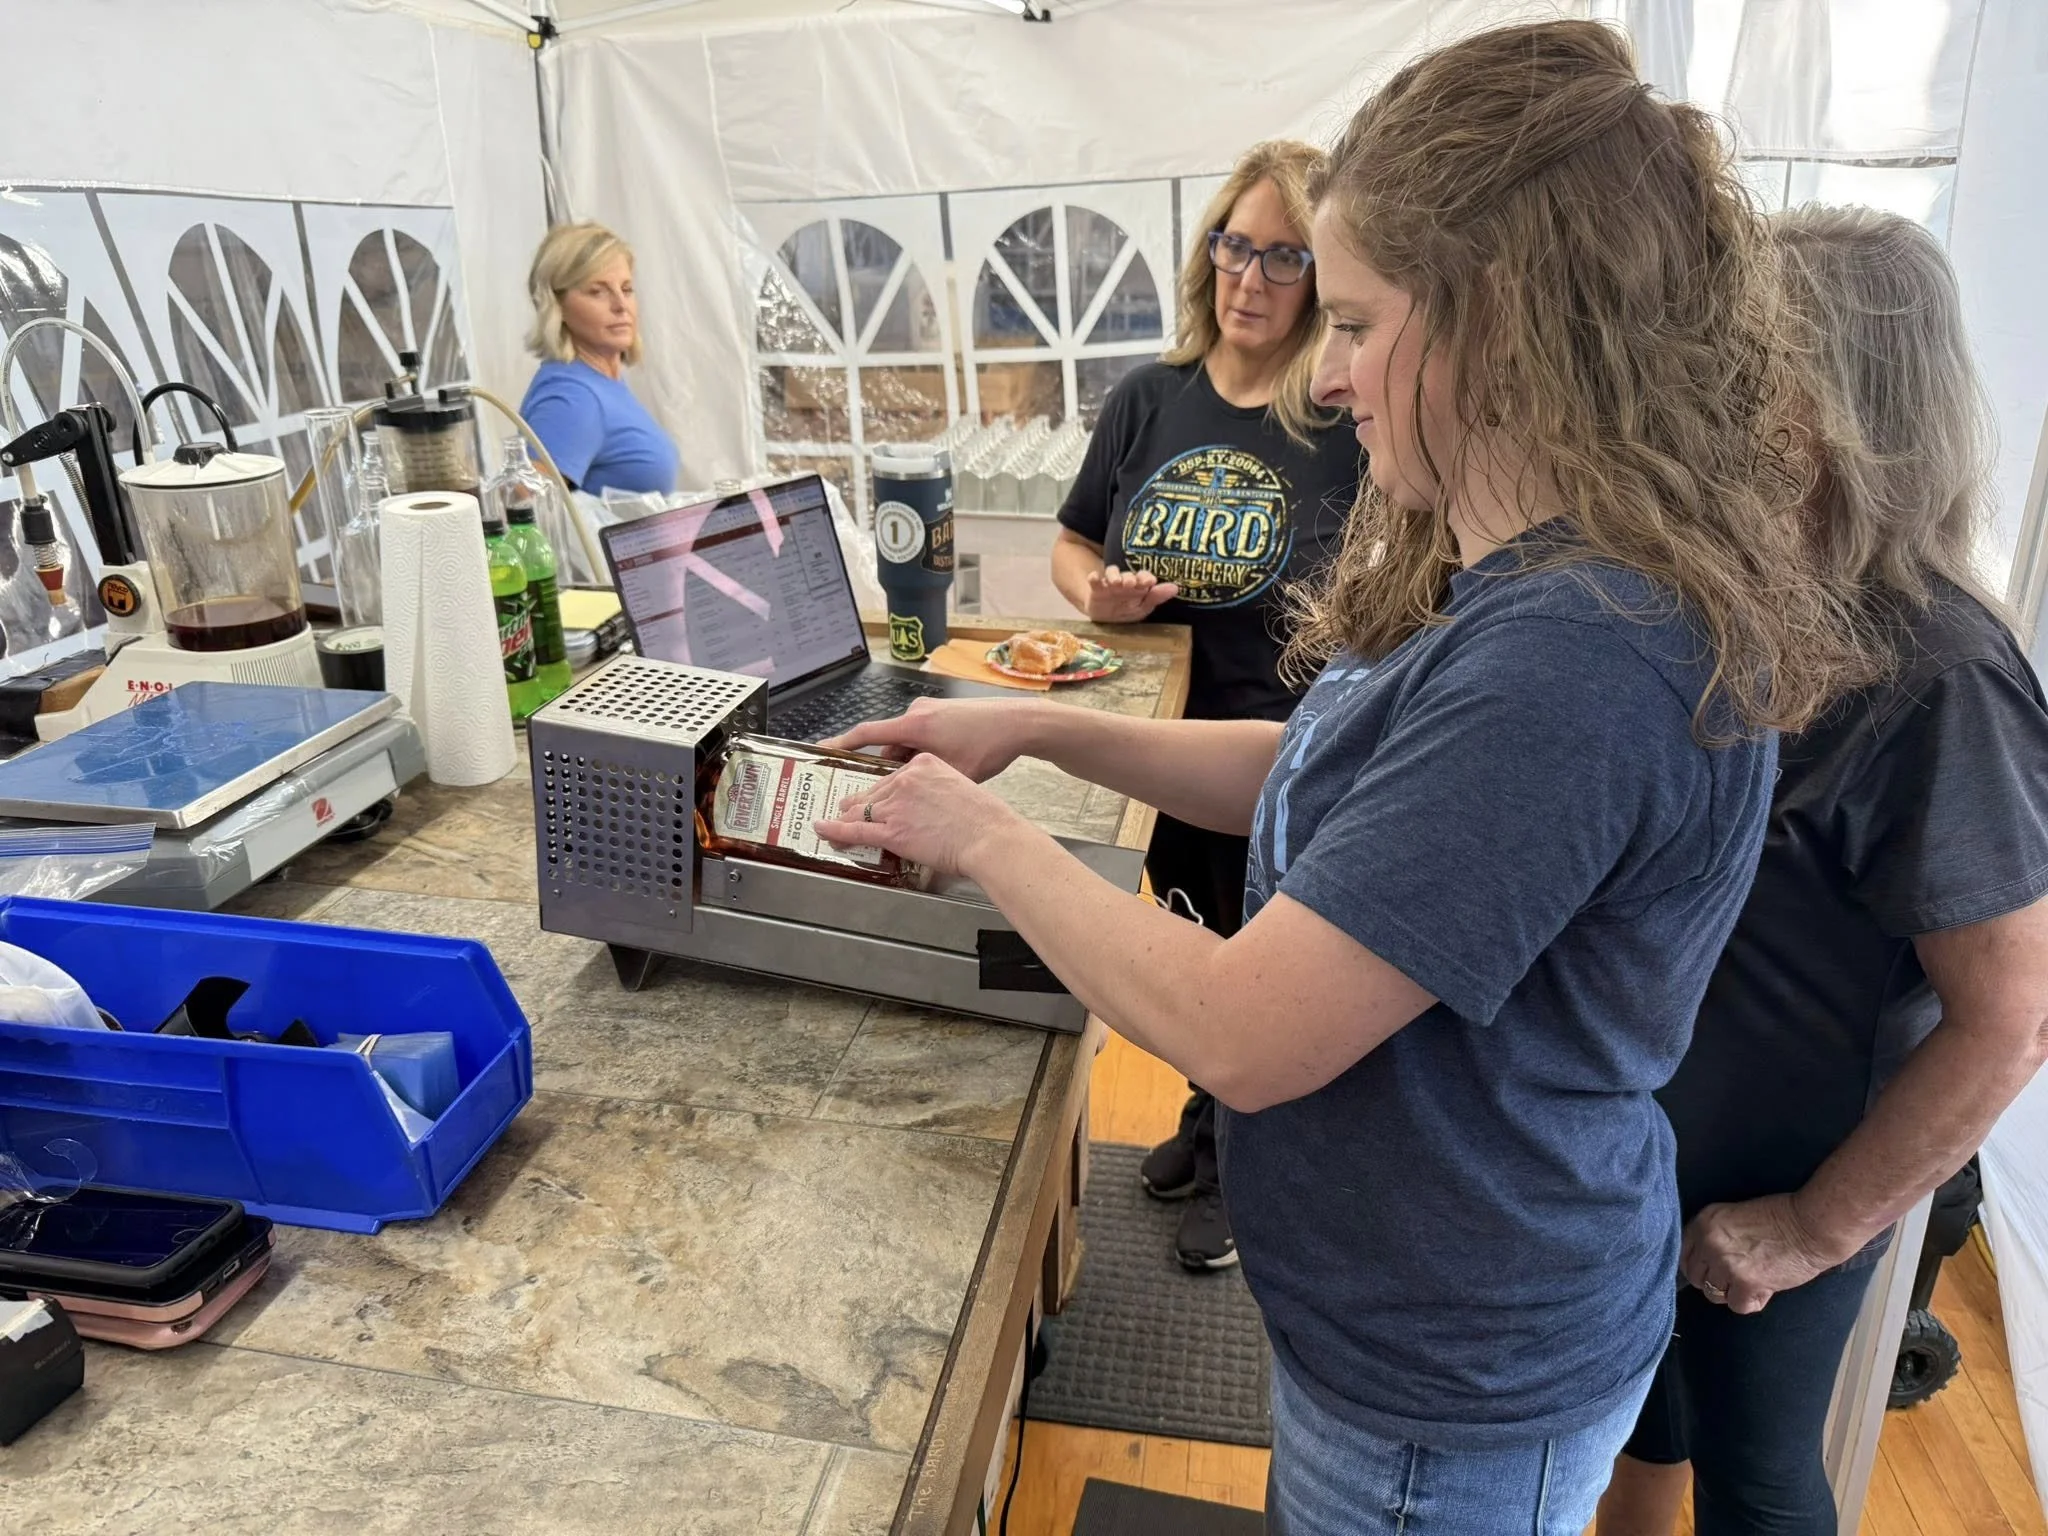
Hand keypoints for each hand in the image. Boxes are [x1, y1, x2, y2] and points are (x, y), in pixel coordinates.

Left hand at [813, 752, 1026, 879]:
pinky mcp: (893, 830)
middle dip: (858, 804)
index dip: (880, 791)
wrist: (990, 837)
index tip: (872, 796)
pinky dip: (835, 830)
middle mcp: (906, 779)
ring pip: (861, 810)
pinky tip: (822, 830)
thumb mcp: (960, 788)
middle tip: (846, 809)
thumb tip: (928, 808)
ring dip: (845, 818)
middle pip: (874, 793)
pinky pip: (856, 829)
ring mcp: (897, 805)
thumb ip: (938, 791)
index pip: (892, 777)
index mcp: (924, 763)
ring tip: (831, 823)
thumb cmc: (985, 819)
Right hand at [824, 697, 1040, 782]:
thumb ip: (920, 781)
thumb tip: (898, 795)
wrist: (1019, 721)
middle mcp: (917, 714)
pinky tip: (939, 769)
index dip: (842, 744)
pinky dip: (920, 753)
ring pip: (905, 742)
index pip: (867, 734)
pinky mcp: (942, 713)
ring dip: (907, 762)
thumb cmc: (987, 746)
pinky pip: (920, 735)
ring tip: (922, 784)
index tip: (821, 751)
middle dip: (885, 767)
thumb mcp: (951, 771)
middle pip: (887, 743)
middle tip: (881, 790)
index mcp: (913, 725)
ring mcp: (930, 711)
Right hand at [1084, 565, 1178, 623]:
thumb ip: (1156, 597)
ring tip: (1116, 582)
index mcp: (1138, 585)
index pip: (1143, 577)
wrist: (1105, 618)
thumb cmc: (1127, 609)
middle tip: (1131, 583)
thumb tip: (1175, 588)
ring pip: (1112, 573)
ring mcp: (1109, 584)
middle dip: (1129, 577)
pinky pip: (1094, 580)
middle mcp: (1124, 581)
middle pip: (1127, 574)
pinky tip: (1094, 577)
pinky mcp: (1096, 588)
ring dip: (1114, 575)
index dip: (1146, 577)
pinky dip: (1094, 578)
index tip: (1150, 581)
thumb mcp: (1142, 607)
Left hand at [1681, 1194, 1852, 1313]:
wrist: (1810, 1226)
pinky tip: (1763, 1289)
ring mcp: (1726, 1264)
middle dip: (1713, 1279)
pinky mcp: (1746, 1283)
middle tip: (1734, 1277)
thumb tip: (1703, 1259)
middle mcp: (1709, 1243)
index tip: (1710, 1268)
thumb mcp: (1734, 1215)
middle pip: (1695, 1276)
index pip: (1684, 1252)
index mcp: (1704, 1222)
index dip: (1698, 1264)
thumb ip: (1714, 1234)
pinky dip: (1750, 1301)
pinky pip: (1736, 1305)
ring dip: (1731, 1291)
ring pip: (1713, 1294)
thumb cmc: (1779, 1217)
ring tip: (1750, 1281)